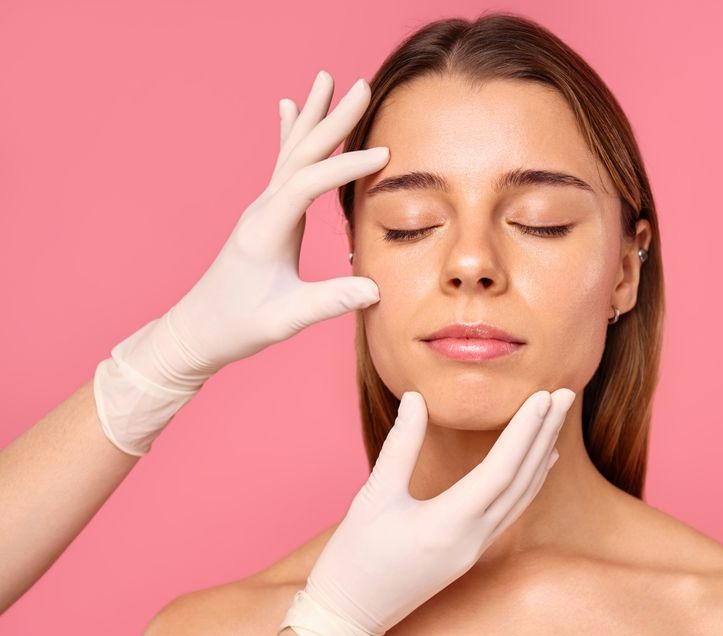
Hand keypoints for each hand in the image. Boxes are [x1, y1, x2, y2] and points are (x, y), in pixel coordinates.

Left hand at [93, 71, 386, 455]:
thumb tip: (373, 289)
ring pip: (292, 152)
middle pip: (301, 153)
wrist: (197, 330)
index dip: (345, 167)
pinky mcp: (266, 214)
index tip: (383, 154)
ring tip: (326, 78)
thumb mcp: (283, 319)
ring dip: (313, 116)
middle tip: (359, 85)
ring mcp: (262, 208)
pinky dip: (291, 134)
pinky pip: (283, 164)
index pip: (308, 184)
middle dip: (332, 119)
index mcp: (266, 230)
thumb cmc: (237, 325)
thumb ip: (327, 303)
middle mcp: (262, 210)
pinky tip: (289, 107)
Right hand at [279, 388, 575, 635]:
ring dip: (541, 454)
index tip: (542, 396)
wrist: (349, 614)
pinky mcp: (471, 552)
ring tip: (556, 417)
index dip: (525, 430)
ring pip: (522, 497)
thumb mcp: (374, 495)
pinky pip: (512, 511)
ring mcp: (475, 549)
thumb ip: (400, 445)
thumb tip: (416, 398)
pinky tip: (540, 461)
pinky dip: (530, 481)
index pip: (501, 470)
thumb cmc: (355, 557)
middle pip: (521, 480)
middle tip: (565, 393)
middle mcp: (472, 539)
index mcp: (448, 525)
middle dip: (544, 434)